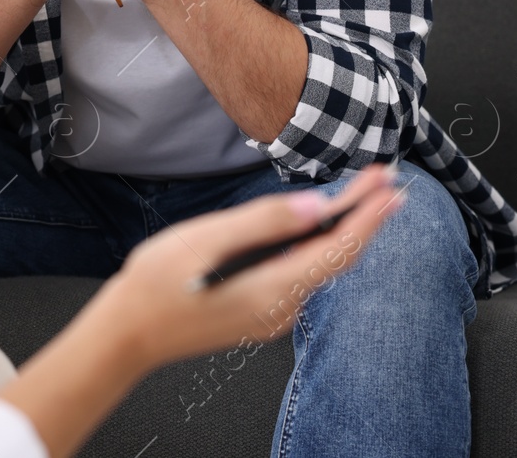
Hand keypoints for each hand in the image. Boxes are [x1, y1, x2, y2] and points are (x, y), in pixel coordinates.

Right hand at [104, 163, 400, 366]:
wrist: (126, 337)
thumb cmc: (153, 289)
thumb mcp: (200, 243)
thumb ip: (260, 223)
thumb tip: (313, 206)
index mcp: (270, 290)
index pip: (336, 249)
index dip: (367, 215)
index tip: (390, 186)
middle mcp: (280, 309)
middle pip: (336, 258)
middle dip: (364, 216)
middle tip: (385, 179)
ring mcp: (271, 315)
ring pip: (321, 267)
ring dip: (344, 230)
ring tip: (362, 196)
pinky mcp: (258, 312)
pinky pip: (302, 275)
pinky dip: (319, 246)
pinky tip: (319, 229)